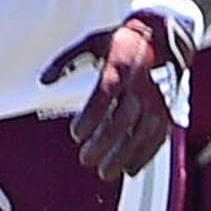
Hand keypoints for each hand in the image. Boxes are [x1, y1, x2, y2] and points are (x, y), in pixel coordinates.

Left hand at [41, 3, 197, 180]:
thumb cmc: (122, 41)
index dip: (91, 118)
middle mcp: (141, 87)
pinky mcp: (167, 113)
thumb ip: (66, 61)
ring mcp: (157, 102)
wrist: (164, 38)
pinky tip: (130, 169)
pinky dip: (145, 156)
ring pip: (141, 135)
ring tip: (106, 172)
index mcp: (120, 67)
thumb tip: (44, 81)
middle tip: (86, 160)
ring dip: (124, 157)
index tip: (76, 135)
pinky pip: (158, 139)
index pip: (104, 96)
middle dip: (104, 144)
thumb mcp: (92, 43)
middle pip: (122, 121)